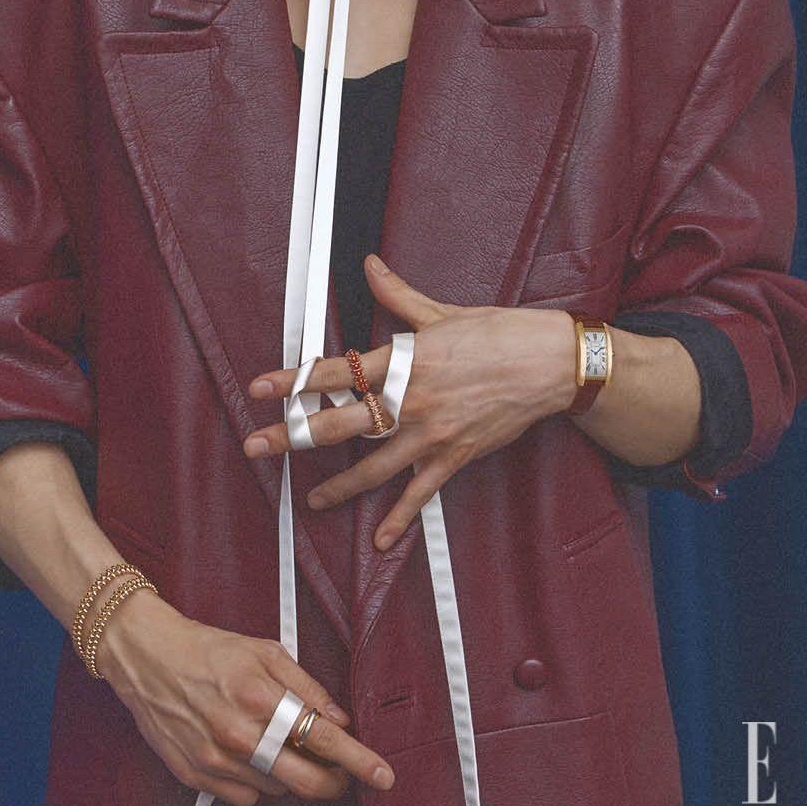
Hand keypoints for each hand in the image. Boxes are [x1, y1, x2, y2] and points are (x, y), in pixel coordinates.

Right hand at [95, 587, 395, 805]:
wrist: (148, 658)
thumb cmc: (207, 649)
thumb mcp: (265, 651)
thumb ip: (307, 685)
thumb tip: (338, 718)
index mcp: (260, 696)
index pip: (323, 738)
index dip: (358, 760)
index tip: (382, 774)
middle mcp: (239, 734)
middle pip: (305, 780)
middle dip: (333, 781)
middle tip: (342, 772)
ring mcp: (216, 761)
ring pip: (276, 788)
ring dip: (288, 771)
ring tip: (274, 739)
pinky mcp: (197, 777)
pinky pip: (245, 797)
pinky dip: (256, 780)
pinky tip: (247, 751)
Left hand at [244, 255, 576, 550]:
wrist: (548, 364)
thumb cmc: (499, 333)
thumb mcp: (442, 312)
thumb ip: (398, 295)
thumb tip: (370, 266)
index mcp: (404, 360)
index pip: (335, 370)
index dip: (293, 380)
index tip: (261, 388)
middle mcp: (410, 399)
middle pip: (340, 422)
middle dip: (295, 436)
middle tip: (258, 446)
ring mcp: (431, 432)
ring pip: (373, 466)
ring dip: (338, 487)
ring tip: (311, 500)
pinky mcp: (454, 456)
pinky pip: (421, 494)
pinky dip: (401, 519)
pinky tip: (383, 540)